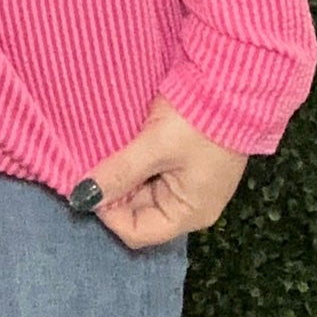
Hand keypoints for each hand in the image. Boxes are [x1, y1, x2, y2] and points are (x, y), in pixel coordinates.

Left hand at [70, 99, 248, 249]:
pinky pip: (153, 172)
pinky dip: (135, 163)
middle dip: (115, 192)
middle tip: (92, 167)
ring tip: (103, 155)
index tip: (89, 185)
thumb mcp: (155, 146)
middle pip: (139, 211)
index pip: (138, 232)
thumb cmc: (198, 122)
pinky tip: (120, 146)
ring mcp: (190, 182)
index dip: (109, 214)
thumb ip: (120, 172)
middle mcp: (190, 205)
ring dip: (123, 176)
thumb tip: (83, 195)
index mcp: (189, 213)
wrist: (233, 84)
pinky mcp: (187, 160)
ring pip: (144, 190)